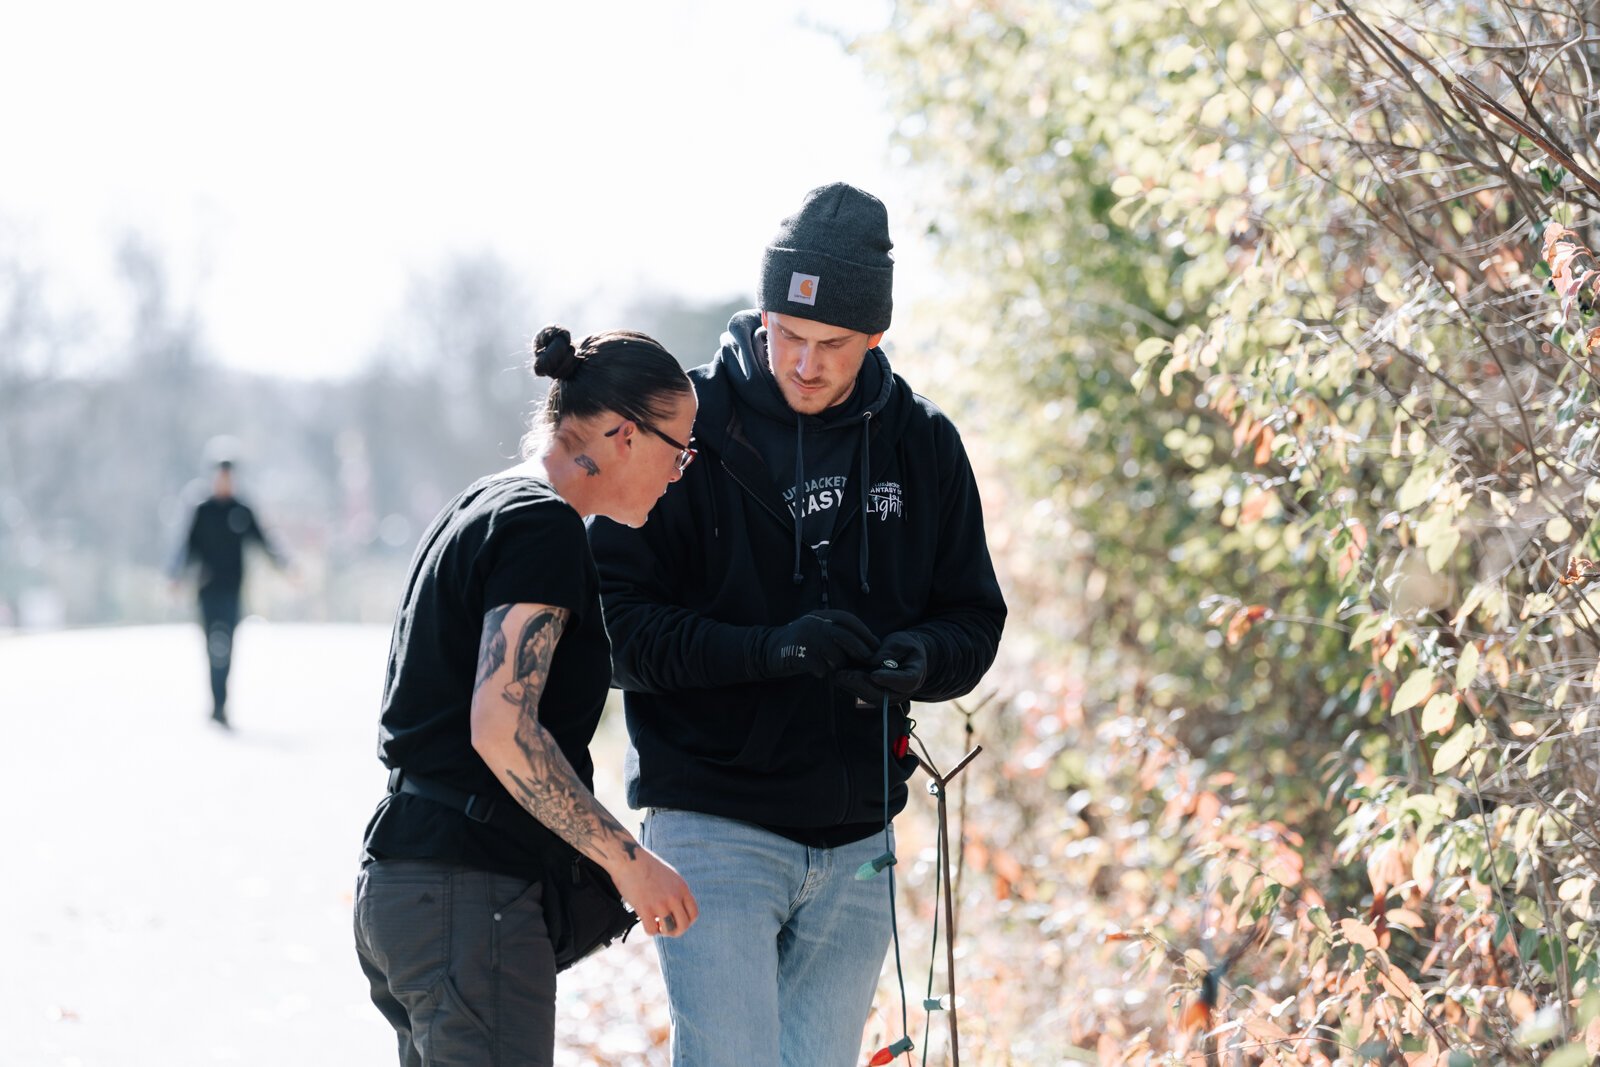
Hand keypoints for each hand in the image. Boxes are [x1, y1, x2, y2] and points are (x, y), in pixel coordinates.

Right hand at [610, 847, 697, 937]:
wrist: (629, 858)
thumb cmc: (645, 865)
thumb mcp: (669, 875)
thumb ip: (676, 891)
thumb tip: (677, 908)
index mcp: (682, 888)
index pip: (694, 914)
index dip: (687, 922)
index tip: (677, 921)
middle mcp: (674, 896)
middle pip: (684, 925)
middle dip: (675, 931)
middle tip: (665, 928)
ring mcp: (660, 903)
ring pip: (669, 930)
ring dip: (662, 931)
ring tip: (655, 924)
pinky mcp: (645, 908)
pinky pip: (652, 930)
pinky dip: (650, 930)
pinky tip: (645, 921)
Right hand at [758, 610, 879, 678]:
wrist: (768, 650)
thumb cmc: (802, 644)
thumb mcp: (820, 631)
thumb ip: (840, 634)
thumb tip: (870, 644)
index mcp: (822, 615)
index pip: (850, 621)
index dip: (865, 634)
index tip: (876, 647)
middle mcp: (815, 622)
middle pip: (845, 637)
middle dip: (859, 651)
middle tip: (866, 662)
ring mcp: (806, 636)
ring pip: (835, 655)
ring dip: (838, 665)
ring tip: (833, 668)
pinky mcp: (797, 652)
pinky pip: (819, 667)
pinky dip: (821, 672)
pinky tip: (817, 672)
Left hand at [834, 631, 928, 703]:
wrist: (906, 656)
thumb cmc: (905, 647)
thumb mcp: (901, 642)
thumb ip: (889, 651)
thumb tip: (873, 660)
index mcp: (915, 677)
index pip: (905, 682)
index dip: (889, 679)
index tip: (874, 675)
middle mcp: (903, 692)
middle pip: (884, 694)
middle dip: (863, 684)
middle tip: (847, 675)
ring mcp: (890, 698)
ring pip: (871, 697)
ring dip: (854, 687)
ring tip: (839, 675)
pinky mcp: (878, 697)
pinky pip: (864, 695)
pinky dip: (851, 687)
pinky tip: (840, 676)